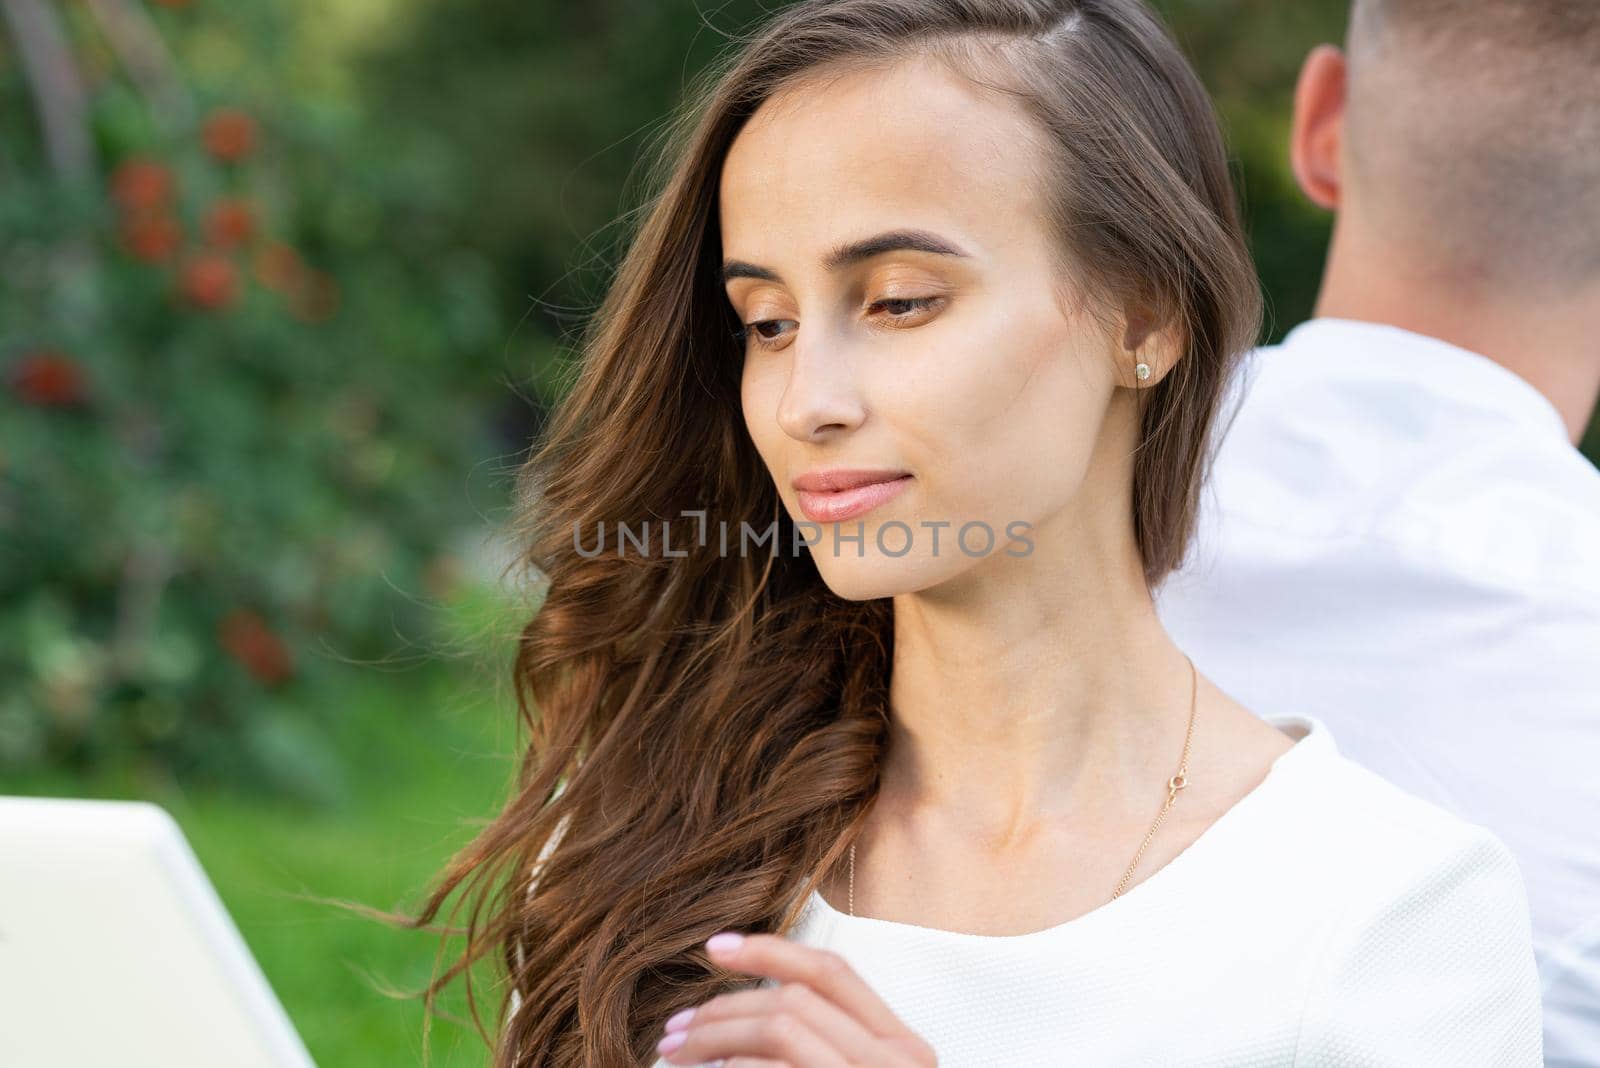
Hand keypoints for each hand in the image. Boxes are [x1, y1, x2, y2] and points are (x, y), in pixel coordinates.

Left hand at [655, 930, 937, 1066]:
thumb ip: (821, 1047)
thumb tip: (739, 1013)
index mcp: (903, 1049)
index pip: (833, 974)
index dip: (771, 951)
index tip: (714, 948)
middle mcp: (897, 1063)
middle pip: (794, 1001)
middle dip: (722, 1008)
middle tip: (675, 1033)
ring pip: (779, 1026)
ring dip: (716, 1035)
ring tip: (677, 1056)